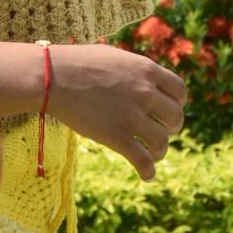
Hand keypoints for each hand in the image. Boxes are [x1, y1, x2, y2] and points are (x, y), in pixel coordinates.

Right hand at [47, 43, 187, 180]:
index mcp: (147, 70)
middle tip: (161, 131)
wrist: (52, 78)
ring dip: (160, 150)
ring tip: (153, 154)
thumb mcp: (114, 56)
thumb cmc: (77, 63)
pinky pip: (143, 160)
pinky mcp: (117, 137)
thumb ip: (134, 69)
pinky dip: (148, 171)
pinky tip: (147, 176)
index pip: (179, 91)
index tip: (169, 110)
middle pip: (175, 117)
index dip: (178, 103)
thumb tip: (145, 79)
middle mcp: (145, 93)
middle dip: (171, 127)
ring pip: (161, 141)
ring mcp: (132, 116)